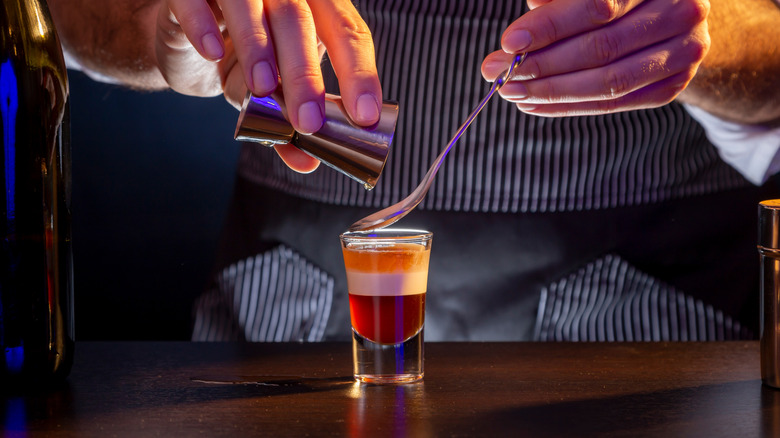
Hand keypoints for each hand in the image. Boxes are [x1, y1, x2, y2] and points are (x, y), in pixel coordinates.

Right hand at [155, 0, 382, 171]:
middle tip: (308, 121)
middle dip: (305, 73)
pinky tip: (212, 52)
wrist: (184, 36)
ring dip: (257, 45)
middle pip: (299, 20)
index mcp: (316, 8)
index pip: (347, 33)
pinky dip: (203, 23)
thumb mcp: (270, 94)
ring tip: (262, 87)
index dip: (359, 74)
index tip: (365, 116)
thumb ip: (288, 123)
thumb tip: (306, 161)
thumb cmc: (242, 60)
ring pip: (250, 3)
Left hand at [481, 0, 710, 116]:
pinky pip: (615, 102)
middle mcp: (682, 10)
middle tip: (496, 72)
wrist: (667, 13)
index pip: (597, 5)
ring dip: (552, 91)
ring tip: (512, 92)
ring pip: (609, 81)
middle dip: (542, 64)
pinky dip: (570, 106)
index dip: (550, 26)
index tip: (509, 43)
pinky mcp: (674, 84)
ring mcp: (685, 50)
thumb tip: (517, 40)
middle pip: (601, 47)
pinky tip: (534, 104)